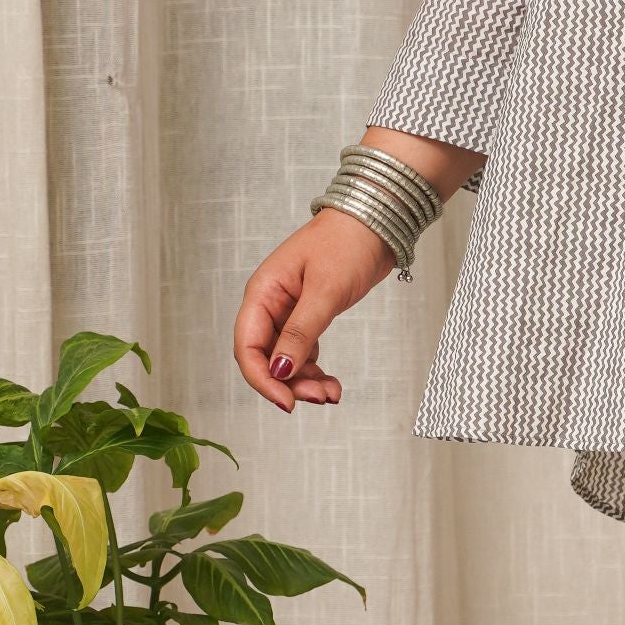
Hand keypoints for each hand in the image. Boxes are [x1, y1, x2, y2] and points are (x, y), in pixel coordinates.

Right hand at [232, 209, 397, 413]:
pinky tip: (332, 382)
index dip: (262, 379)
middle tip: (320, 397)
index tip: (286, 402)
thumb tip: (280, 371)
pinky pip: (304, 353)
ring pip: (286, 360)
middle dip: (289, 383)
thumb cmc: (347, 242)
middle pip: (266, 358)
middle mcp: (271, 304)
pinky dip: (316, 371)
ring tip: (332, 393)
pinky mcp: (310, 316)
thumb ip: (301, 332)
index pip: (247, 347)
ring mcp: (290, 312)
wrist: (376, 222)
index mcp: (263, 293)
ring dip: (305, 382)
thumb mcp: (324, 290)